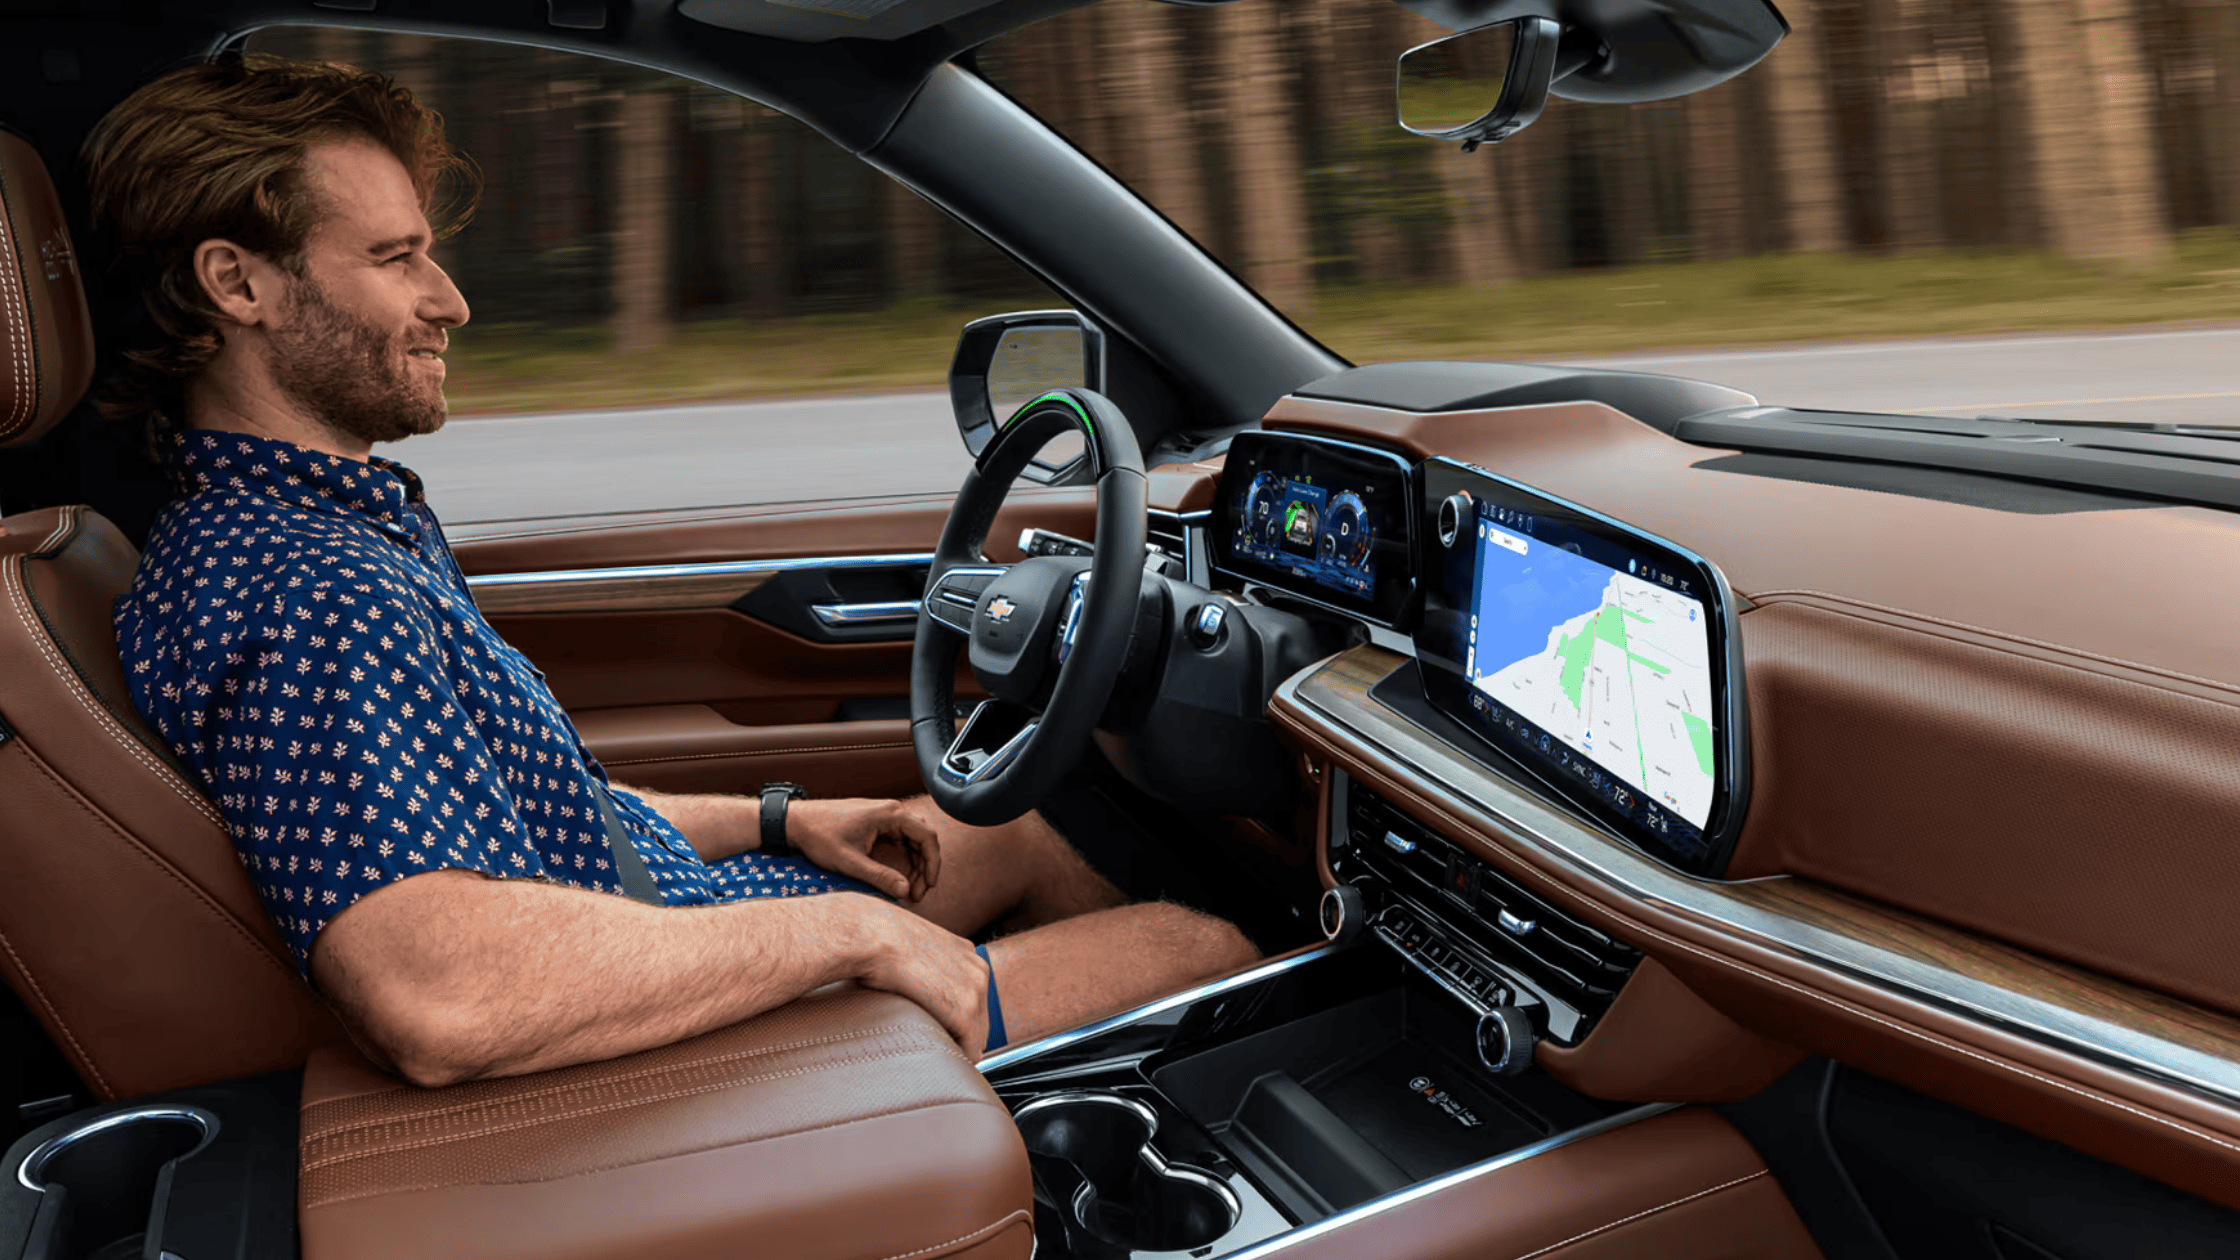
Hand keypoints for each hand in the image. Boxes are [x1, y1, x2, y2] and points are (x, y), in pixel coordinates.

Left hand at [783, 798, 942, 901]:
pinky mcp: (876, 821)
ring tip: (909, 888)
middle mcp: (891, 810)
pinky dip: (904, 857)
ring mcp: (884, 815)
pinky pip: (900, 839)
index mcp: (890, 814)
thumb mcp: (850, 862)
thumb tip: (904, 891)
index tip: (929, 886)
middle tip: (916, 893)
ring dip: (915, 863)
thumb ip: (879, 876)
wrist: (796, 821)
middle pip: (923, 839)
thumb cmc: (819, 836)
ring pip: (913, 840)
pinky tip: (898, 875)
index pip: (927, 837)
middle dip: (924, 867)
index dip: (933, 864)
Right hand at [853, 900, 989, 1057]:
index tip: (937, 1028)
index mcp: (966, 953)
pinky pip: (970, 1049)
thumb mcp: (911, 947)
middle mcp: (979, 969)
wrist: (872, 935)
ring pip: (977, 1037)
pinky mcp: (964, 1011)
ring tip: (930, 1051)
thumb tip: (912, 986)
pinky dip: (955, 1058)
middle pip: (980, 1019)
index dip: (954, 1018)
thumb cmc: (878, 940)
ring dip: (956, 1046)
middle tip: (933, 1046)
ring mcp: (975, 990)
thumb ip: (923, 966)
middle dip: (960, 1036)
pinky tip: (935, 1057)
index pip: (973, 997)